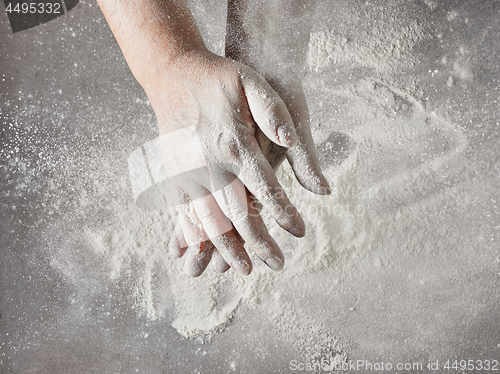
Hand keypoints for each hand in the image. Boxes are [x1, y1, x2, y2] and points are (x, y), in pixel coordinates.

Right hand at [149, 49, 306, 275]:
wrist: (172, 70)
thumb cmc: (217, 77)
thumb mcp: (251, 82)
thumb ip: (273, 112)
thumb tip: (289, 140)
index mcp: (234, 143)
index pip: (265, 188)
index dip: (284, 213)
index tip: (299, 232)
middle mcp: (209, 163)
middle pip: (236, 214)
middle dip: (258, 243)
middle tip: (277, 264)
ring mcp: (187, 170)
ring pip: (207, 221)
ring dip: (225, 248)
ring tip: (242, 269)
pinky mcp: (172, 172)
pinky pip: (182, 211)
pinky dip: (192, 235)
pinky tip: (198, 251)